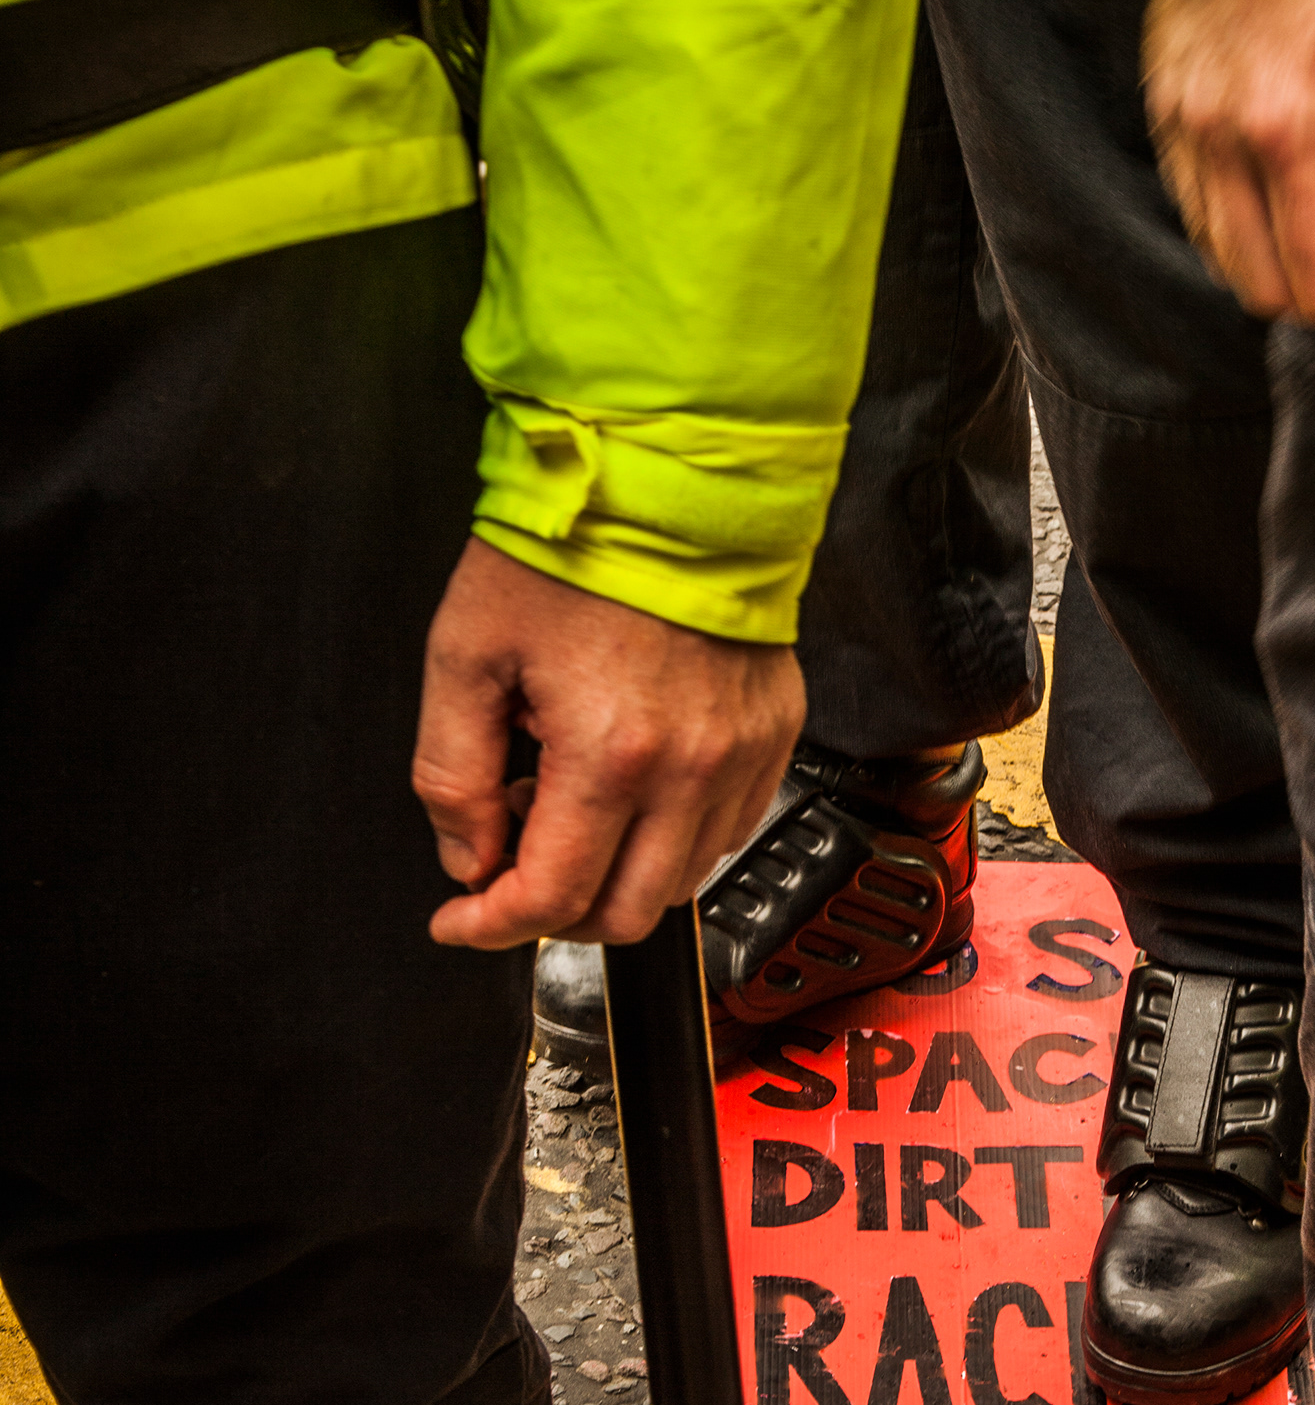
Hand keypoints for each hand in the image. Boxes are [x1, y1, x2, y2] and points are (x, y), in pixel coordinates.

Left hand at [413, 537, 804, 948]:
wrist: (669, 478)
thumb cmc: (572, 548)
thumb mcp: (465, 654)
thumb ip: (450, 774)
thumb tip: (468, 856)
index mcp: (610, 754)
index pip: (552, 896)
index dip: (492, 926)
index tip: (461, 920)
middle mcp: (691, 769)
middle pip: (624, 915)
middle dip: (556, 914)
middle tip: (514, 869)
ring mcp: (742, 757)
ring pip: (679, 884)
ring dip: (616, 875)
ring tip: (570, 805)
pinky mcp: (774, 736)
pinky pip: (727, 832)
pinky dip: (672, 839)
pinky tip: (632, 790)